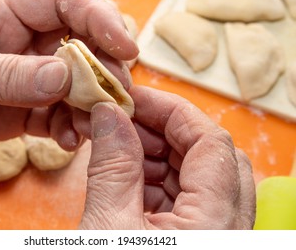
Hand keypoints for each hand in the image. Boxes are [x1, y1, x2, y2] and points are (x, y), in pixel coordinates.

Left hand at [0, 0, 137, 159]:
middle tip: (116, 94)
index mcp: (4, 14)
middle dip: (104, 67)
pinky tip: (71, 141)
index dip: (100, 18)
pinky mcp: (24, 112)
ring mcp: (27, 80)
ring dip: (93, 104)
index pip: (65, 1)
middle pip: (82, 45)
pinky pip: (60, 117)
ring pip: (77, 85)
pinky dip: (72, 128)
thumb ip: (8, 75)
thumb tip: (63, 78)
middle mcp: (23, 43)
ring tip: (96, 124)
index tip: (125, 47)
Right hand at [80, 86, 255, 228]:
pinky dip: (159, 182)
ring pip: (200, 176)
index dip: (172, 111)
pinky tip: (128, 177)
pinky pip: (190, 199)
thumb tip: (108, 115)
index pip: (212, 143)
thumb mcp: (106, 227)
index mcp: (214, 224)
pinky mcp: (202, 239)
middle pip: (211, 156)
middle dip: (164, 132)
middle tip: (125, 121)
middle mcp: (229, 229)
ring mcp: (218, 234)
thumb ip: (111, 168)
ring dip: (159, 156)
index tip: (135, 99)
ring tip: (119, 148)